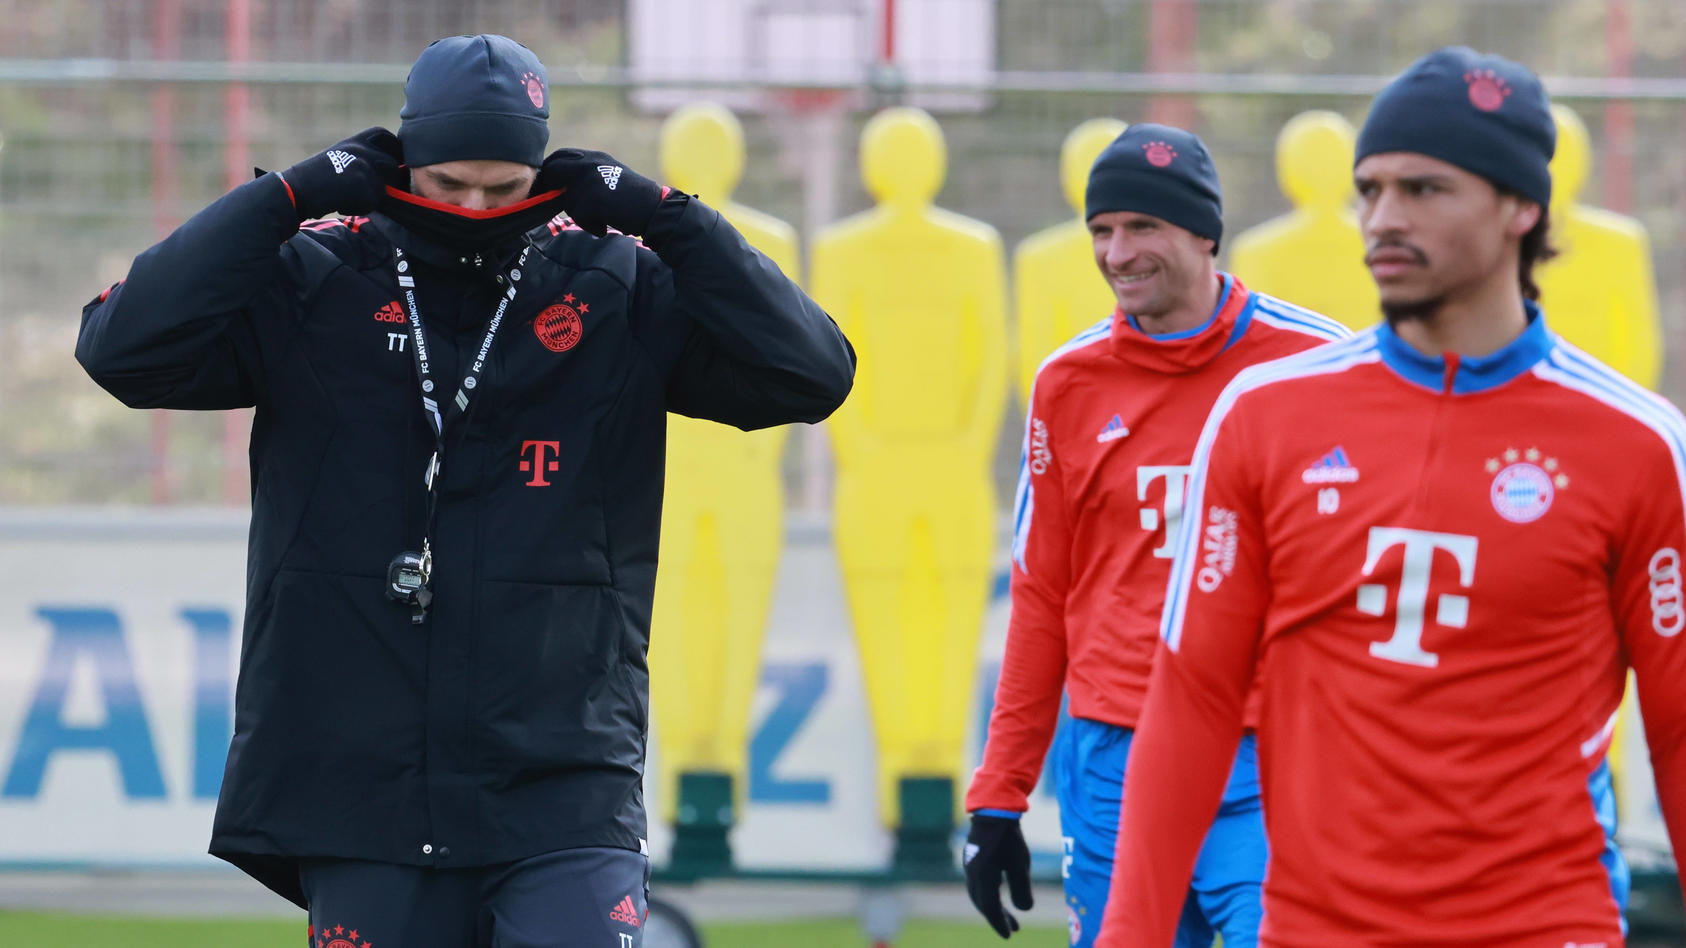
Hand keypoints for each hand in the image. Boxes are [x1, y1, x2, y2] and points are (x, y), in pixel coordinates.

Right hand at [278, 128, 402, 220]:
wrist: (297, 189)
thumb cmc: (316, 177)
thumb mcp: (340, 156)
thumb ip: (362, 157)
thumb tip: (390, 166)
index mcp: (356, 141)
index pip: (386, 136)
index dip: (393, 149)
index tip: (390, 161)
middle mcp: (363, 151)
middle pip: (392, 164)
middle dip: (387, 178)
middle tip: (368, 187)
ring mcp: (365, 168)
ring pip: (384, 187)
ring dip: (370, 195)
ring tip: (347, 194)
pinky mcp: (365, 186)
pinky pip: (373, 202)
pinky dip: (360, 206)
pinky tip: (342, 202)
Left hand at [534, 148, 665, 236]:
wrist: (654, 208)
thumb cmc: (635, 198)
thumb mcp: (609, 176)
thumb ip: (586, 176)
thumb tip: (559, 188)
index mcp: (594, 156)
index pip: (561, 155)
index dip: (550, 168)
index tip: (548, 184)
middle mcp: (588, 164)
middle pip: (553, 171)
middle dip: (549, 187)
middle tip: (553, 201)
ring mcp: (587, 181)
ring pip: (566, 200)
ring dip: (579, 214)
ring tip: (600, 217)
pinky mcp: (589, 200)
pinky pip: (579, 218)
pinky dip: (592, 226)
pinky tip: (606, 225)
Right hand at [963, 813, 1033, 937]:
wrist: (993, 809)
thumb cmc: (1008, 837)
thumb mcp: (1020, 864)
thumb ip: (1021, 889)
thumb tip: (1024, 910)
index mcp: (982, 879)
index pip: (990, 909)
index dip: (999, 924)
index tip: (1009, 936)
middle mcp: (972, 875)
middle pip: (983, 904)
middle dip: (997, 917)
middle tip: (1013, 929)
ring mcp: (970, 866)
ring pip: (980, 894)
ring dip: (993, 906)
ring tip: (1009, 914)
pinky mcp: (973, 858)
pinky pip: (979, 884)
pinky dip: (989, 894)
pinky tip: (1000, 891)